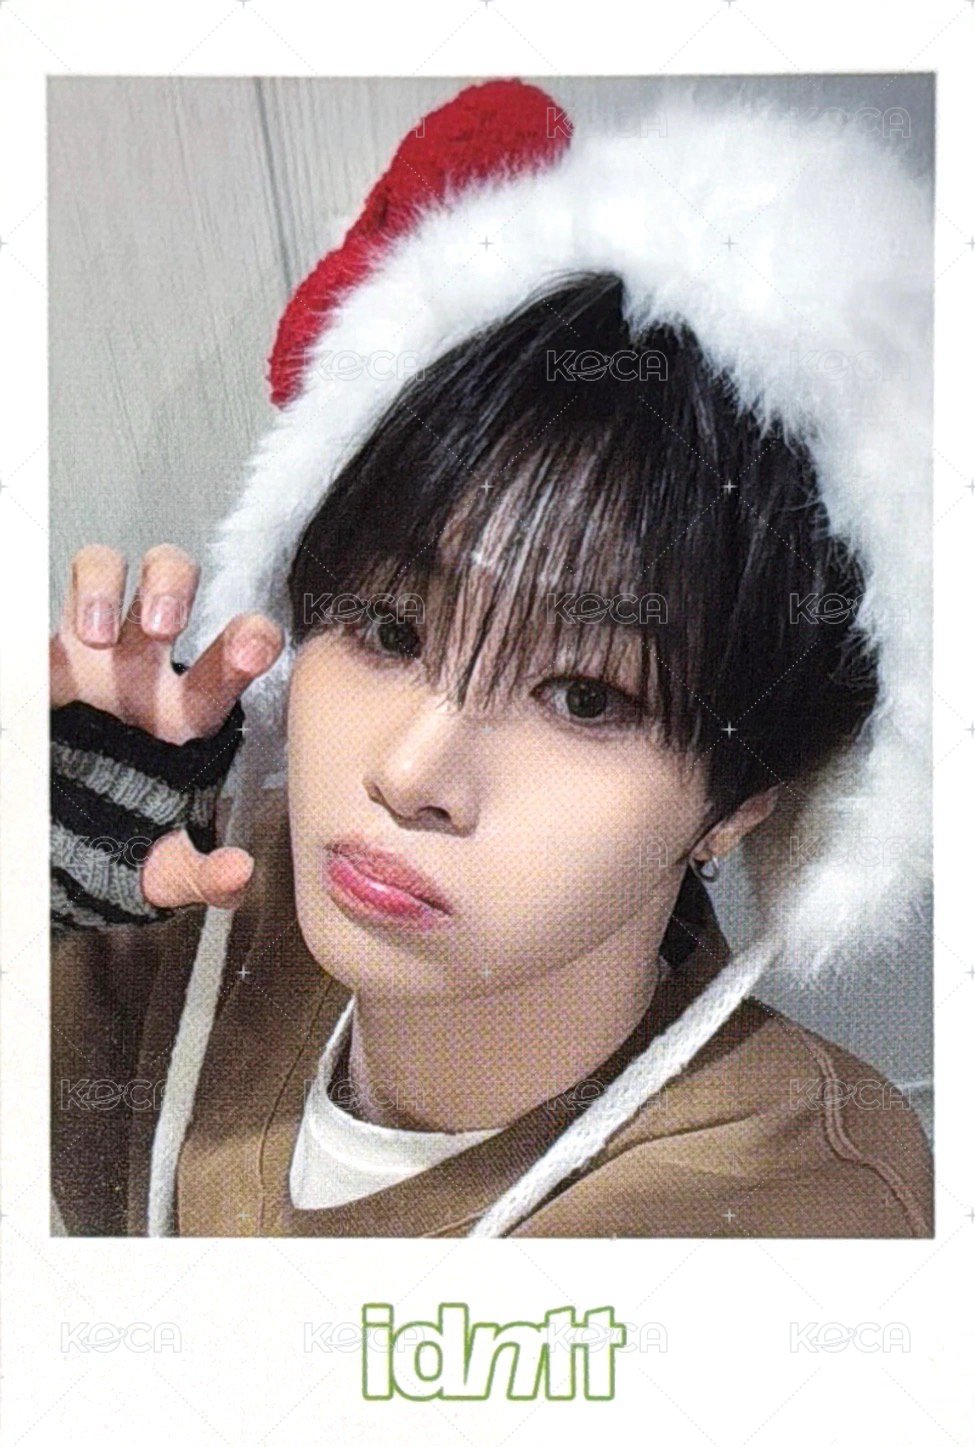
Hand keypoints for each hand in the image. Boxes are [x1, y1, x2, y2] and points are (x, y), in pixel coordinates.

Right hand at [50, 543, 283, 910]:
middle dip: (173, 585)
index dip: (249, 638)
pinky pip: (49, 601)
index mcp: (188, 708)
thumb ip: (199, 876)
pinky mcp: (40, 655)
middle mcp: (144, 665)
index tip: (251, 648)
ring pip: (110, 567)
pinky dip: (64, 603)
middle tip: (163, 625)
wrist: (49, 849)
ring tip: (101, 634)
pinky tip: (63, 644)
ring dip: (108, 583)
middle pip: (174, 580)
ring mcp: (89, 651)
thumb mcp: (159, 869)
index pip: (235, 655)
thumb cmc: (116, 843)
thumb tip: (237, 874)